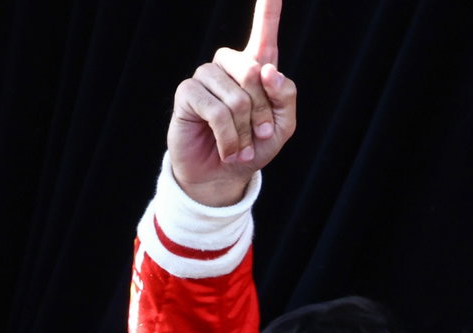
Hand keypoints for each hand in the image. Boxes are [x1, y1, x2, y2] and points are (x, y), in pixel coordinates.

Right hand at [166, 0, 296, 205]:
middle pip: (254, 72)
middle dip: (262, 112)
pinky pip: (217, 111)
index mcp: (257, 70)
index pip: (265, 34)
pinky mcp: (187, 93)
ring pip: (237, 97)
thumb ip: (285, 98)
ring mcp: (206, 77)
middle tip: (260, 136)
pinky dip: (229, 137)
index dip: (268, 10)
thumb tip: (268, 70)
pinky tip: (228, 149)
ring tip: (241, 147)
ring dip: (245, 131)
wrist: (224, 176)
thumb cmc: (254, 148)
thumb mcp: (282, 127)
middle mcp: (229, 66)